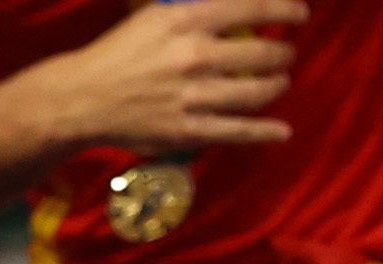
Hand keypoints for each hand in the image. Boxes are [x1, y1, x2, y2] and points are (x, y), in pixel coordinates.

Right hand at [64, 0, 305, 152]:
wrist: (82, 98)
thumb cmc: (118, 52)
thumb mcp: (155, 16)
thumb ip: (195, 9)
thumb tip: (233, 10)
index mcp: (186, 19)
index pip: (254, 8)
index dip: (285, 10)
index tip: (299, 14)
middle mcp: (194, 55)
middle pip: (262, 53)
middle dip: (283, 53)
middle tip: (286, 53)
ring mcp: (193, 96)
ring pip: (256, 92)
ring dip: (277, 84)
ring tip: (280, 81)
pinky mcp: (187, 130)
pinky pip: (237, 132)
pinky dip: (264, 132)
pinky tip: (282, 130)